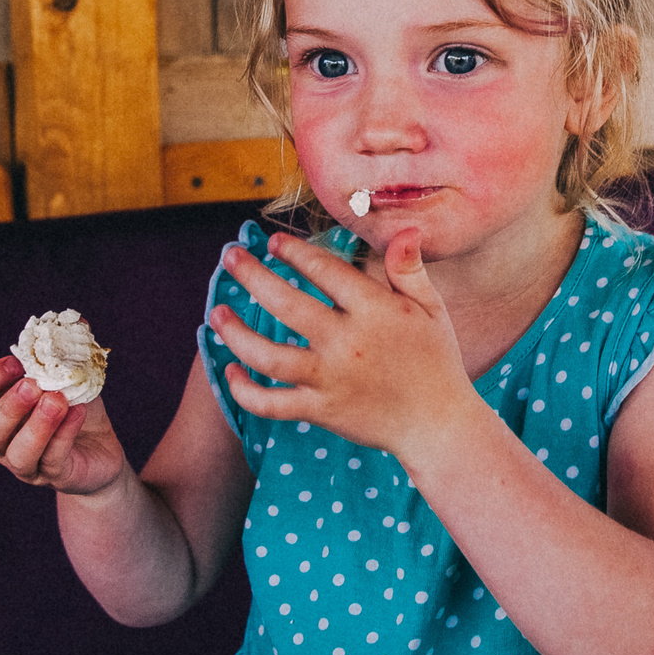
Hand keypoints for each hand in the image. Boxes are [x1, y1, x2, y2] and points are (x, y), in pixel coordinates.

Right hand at [0, 355, 129, 495]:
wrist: (100, 448)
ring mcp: (26, 463)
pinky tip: (78, 412)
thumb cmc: (73, 407)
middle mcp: (3, 440)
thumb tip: (76, 319)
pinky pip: (52, 460)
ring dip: (37, 425)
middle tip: (34, 384)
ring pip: (17, 453)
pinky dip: (64, 434)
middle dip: (9, 406)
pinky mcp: (55, 476)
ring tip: (58, 400)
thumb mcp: (70, 374)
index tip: (15, 361)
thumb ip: (66, 349)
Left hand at [207, 228, 472, 457]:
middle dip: (251, 275)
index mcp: (375, 311)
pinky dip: (245, 391)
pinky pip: (271, 404)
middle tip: (230, 256)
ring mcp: (330, 380)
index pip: (325, 270)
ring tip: (217, 313)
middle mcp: (347, 343)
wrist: (437, 424)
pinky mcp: (320, 411)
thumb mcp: (430, 309)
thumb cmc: (434, 360)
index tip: (273, 242)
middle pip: (285, 304)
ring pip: (268, 356)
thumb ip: (409, 269)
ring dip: (235, 333)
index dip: (295, 251)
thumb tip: (405, 230)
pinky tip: (231, 371)